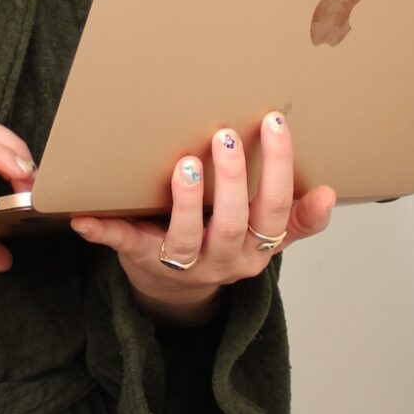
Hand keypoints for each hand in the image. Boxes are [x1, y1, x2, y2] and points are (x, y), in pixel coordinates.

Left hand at [70, 111, 334, 320]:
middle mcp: (222, 260)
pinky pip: (124, 246)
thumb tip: (327, 194)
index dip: (277, 169)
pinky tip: (86, 217)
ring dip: (185, 202)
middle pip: (231, 225)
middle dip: (230, 182)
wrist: (176, 290)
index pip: (274, 211)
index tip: (275, 124)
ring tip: (185, 165)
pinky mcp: (140, 259)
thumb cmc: (224, 244)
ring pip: (185, 239)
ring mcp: (181, 263)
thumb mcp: (266, 236)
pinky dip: (104, 232)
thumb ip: (297, 218)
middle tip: (224, 137)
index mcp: (255, 249)